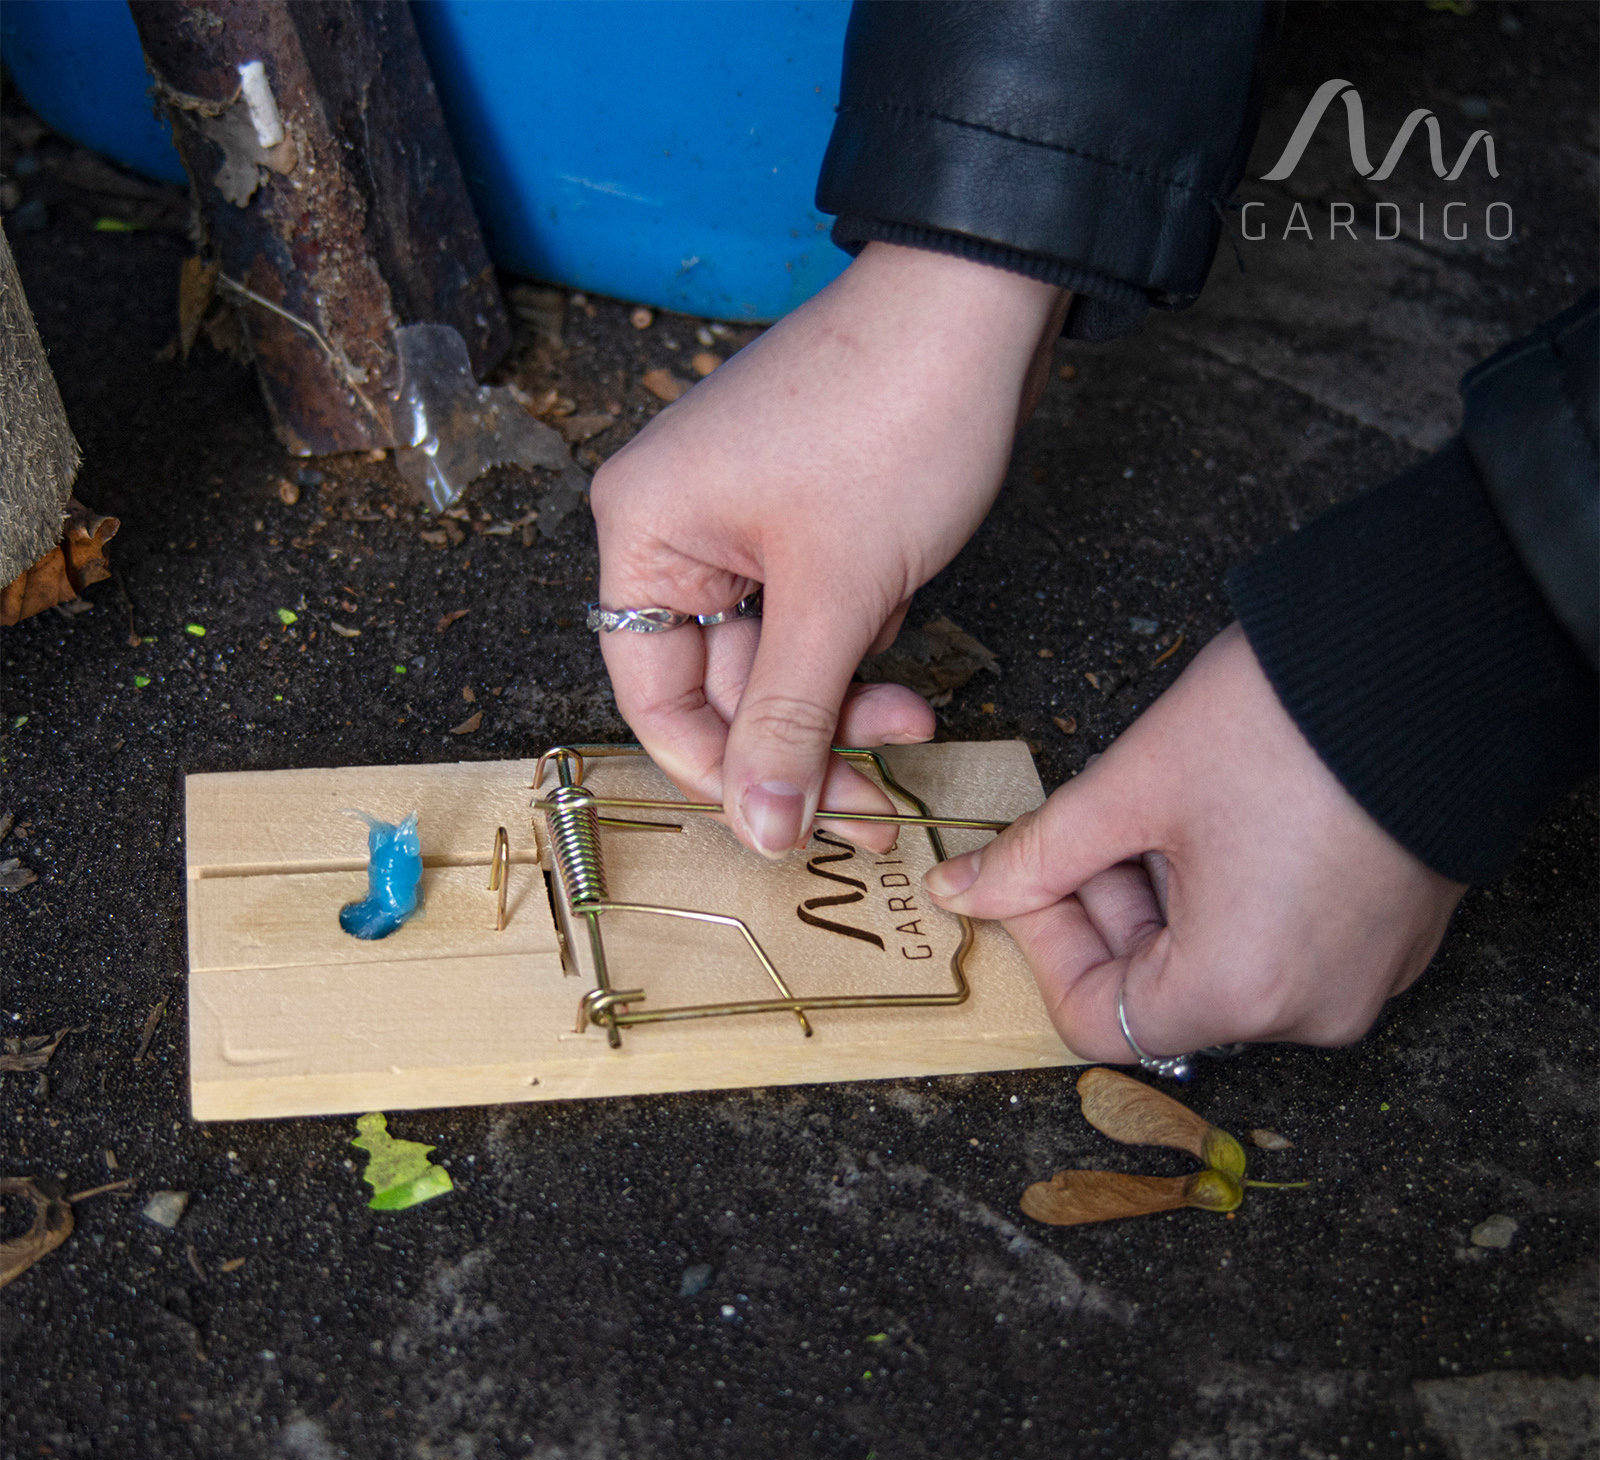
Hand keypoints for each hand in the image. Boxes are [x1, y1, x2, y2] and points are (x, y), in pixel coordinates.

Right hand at [591, 242, 1068, 854]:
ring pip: (779, 663)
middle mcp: (679, 530)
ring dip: (844, 705)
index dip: (720, 774)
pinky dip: (860, 654)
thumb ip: (788, 719)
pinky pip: (816, 623)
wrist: (981, 303)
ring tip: (915, 722)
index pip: (655, 698)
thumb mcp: (836, 594)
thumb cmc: (892, 418)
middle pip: (723, 690)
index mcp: (647, 532)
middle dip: (804, 747)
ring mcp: (744, 525)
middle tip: (876, 805)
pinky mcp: (805, 522)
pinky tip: (906, 655)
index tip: (790, 827)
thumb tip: (758, 831)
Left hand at [924, 624, 1466, 1057]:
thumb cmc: (1290, 723)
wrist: (1440, 656)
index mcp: (1240, 990)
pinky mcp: (1386, 941)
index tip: (1027, 877)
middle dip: (1101, 910)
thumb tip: (965, 891)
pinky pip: (1276, 945)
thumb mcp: (1133, 789)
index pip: (1095, 1018)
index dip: (1045, 946)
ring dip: (1160, 898)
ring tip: (1159, 808)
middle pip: (1156, 992)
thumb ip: (1038, 856)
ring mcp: (1359, 979)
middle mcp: (1308, 1009)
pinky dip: (1227, 897)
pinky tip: (1218, 819)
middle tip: (1086, 827)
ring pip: (1213, 965)